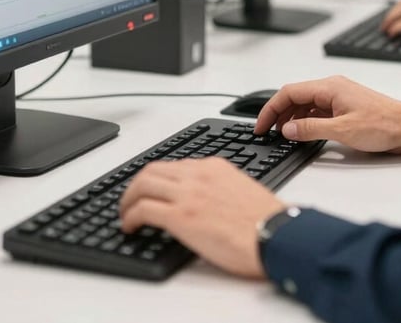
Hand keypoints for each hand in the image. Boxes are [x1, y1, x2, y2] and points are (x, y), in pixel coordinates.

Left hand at [120, 157, 283, 277]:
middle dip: (136, 184)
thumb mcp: (240, 190)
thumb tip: (204, 200)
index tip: (152, 189)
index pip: (175, 165)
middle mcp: (198, 174)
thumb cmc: (266, 221)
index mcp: (214, 166)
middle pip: (152, 169)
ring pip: (142, 184)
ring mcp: (188, 193)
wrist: (275, 235)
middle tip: (130, 199)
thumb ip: (218, 187)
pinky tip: (129, 226)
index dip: (157, 178)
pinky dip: (129, 216)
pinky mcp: (180, 216)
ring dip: (128, 199)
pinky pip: (143, 209)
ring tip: (125, 213)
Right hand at [254, 76, 400, 152]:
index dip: (270, 109)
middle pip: (294, 96)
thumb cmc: (384, 125)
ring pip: (305, 103)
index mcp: (329, 87)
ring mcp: (338, 96)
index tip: (260, 125)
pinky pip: (317, 109)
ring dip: (291, 117)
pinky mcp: (344, 106)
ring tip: (282, 135)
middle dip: (277, 113)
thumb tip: (287, 129)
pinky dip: (305, 120)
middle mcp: (332, 87)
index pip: (288, 92)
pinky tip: (303, 133)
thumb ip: (310, 129)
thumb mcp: (341, 131)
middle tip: (266, 132)